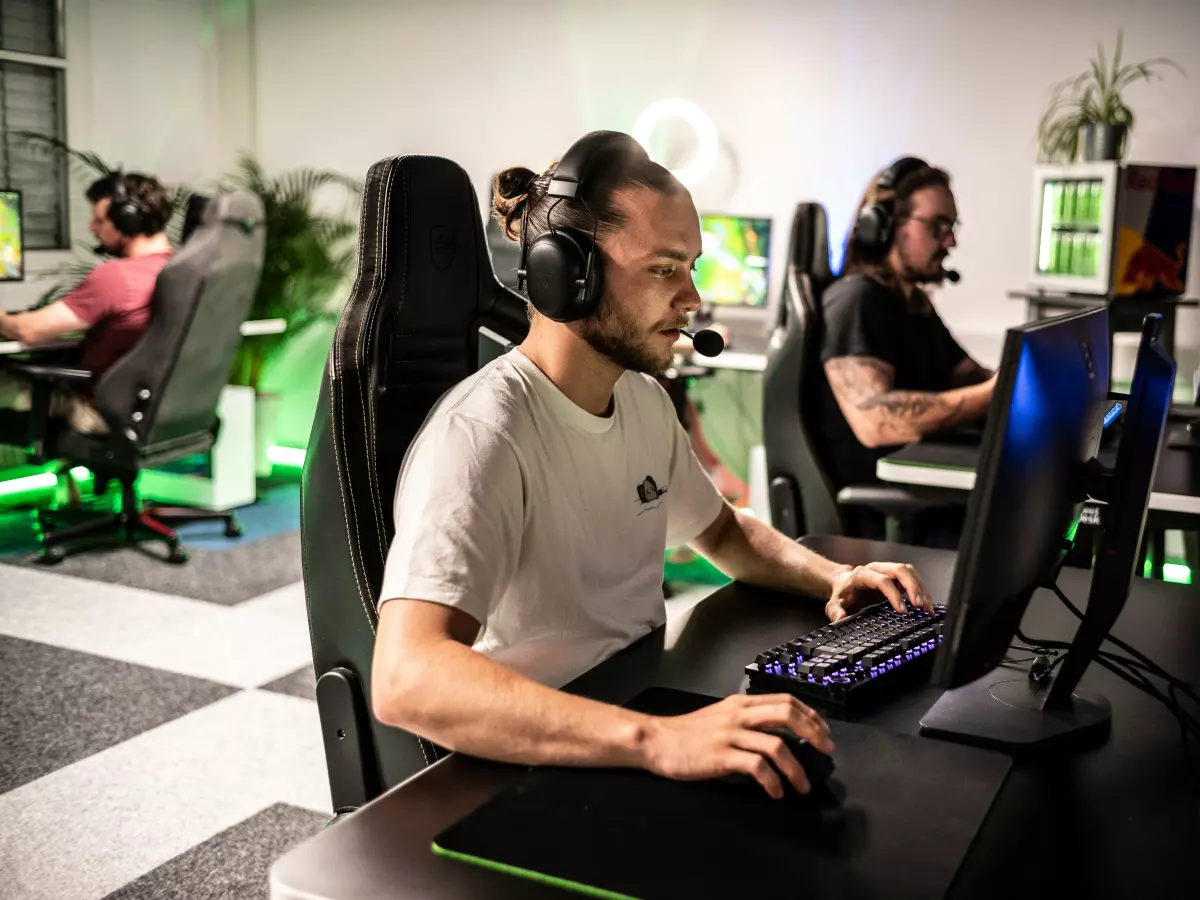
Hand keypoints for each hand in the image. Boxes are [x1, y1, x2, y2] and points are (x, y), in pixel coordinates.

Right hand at [640, 694, 833, 798]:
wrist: (657, 741)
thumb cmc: (688, 733)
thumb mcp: (721, 717)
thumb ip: (747, 719)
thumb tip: (780, 732)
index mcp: (741, 703)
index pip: (786, 700)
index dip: (810, 716)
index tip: (823, 733)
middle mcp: (738, 714)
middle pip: (787, 714)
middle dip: (813, 733)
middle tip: (825, 752)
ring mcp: (730, 735)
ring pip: (776, 746)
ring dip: (796, 768)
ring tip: (802, 785)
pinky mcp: (721, 756)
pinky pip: (757, 767)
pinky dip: (772, 782)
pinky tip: (775, 792)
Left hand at [826, 561, 932, 621]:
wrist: (843, 583)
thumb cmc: (841, 594)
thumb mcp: (834, 604)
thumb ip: (835, 611)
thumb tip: (841, 617)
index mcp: (862, 574)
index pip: (882, 580)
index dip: (894, 595)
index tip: (902, 611)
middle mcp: (877, 568)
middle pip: (900, 570)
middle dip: (913, 587)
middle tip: (920, 606)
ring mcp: (887, 569)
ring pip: (909, 572)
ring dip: (921, 588)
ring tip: (927, 607)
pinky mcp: (895, 575)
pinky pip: (912, 577)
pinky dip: (922, 589)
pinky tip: (926, 603)